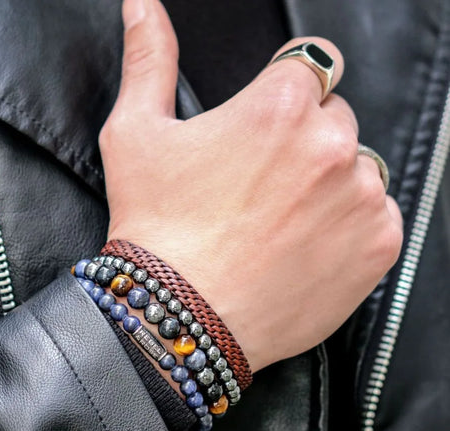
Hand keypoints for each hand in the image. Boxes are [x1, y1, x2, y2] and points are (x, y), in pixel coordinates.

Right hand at [99, 0, 402, 371]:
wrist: (180, 316)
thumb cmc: (156, 227)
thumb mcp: (136, 135)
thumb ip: (150, 59)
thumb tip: (142, 4)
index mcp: (280, 106)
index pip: (309, 68)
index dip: (283, 98)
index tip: (265, 131)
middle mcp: (332, 145)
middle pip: (335, 121)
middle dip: (304, 143)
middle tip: (262, 187)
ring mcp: (361, 199)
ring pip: (357, 170)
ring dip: (329, 186)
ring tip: (281, 222)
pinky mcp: (377, 247)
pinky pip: (377, 217)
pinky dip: (349, 228)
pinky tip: (304, 248)